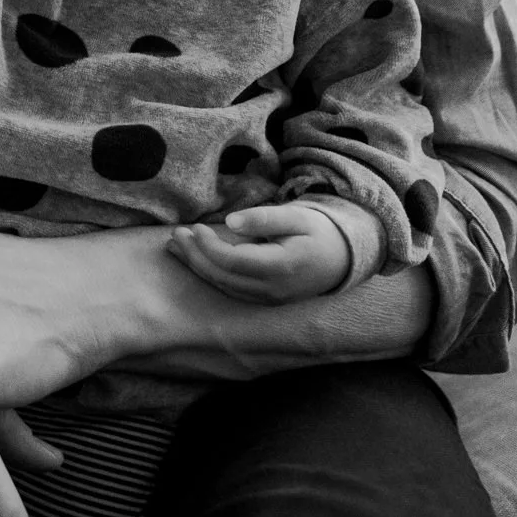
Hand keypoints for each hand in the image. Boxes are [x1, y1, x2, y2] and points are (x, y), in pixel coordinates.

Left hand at [167, 202, 352, 304]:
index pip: (233, 262)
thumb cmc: (318, 232)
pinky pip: (230, 289)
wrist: (342, 259)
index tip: (195, 228)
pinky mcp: (263, 299)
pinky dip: (208, 274)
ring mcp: (267, 298)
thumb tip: (230, 222)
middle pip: (222, 277)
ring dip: (196, 267)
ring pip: (223, 286)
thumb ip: (263, 218)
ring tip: (174, 247)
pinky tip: (193, 260)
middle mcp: (271, 289)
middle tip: (175, 235)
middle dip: (195, 257)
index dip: (209, 247)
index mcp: (280, 267)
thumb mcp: (296, 217)